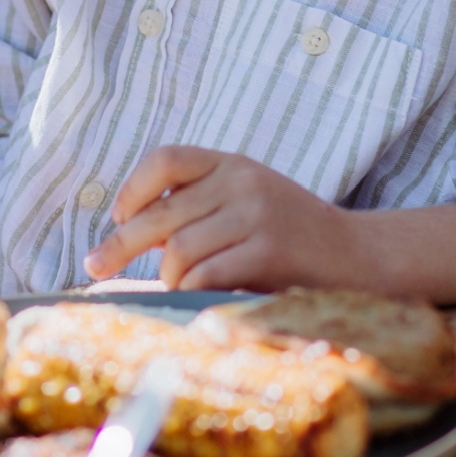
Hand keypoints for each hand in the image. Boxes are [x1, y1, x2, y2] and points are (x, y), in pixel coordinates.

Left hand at [83, 147, 357, 290]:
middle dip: (121, 245)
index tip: (118, 216)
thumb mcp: (250, 198)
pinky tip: (196, 297)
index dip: (132, 188)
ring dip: (169, 278)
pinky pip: (204, 276)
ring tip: (179, 287)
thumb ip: (202, 202)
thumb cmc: (292, 235)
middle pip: (161, 214)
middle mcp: (243, 182)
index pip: (167, 159)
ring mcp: (256, 216)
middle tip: (96, 266)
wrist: (359, 256)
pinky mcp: (267, 252)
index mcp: (234, 163)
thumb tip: (131, 230)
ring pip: (179, 252)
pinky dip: (189, 291)